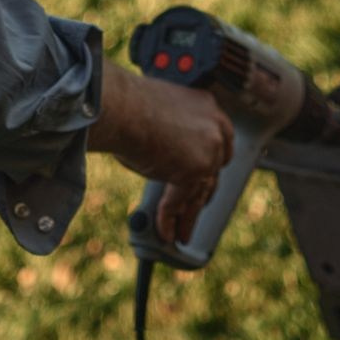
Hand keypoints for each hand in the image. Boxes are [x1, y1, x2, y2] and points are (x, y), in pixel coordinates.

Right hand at [88, 67, 233, 244]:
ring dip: (187, 216)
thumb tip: (165, 162)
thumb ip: (174, 136)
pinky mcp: (193, 172)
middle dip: (202, 195)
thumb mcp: (162, 115)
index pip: (219, 143)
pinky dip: (169, 219)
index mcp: (209, 108)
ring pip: (198, 191)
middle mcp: (215, 129)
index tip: (205, 182)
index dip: (210, 167)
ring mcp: (207, 152)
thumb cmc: (128, 105)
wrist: (121, 107)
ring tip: (181, 234)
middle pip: (212, 171)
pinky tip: (165, 233)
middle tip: (193, 210)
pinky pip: (179, 201)